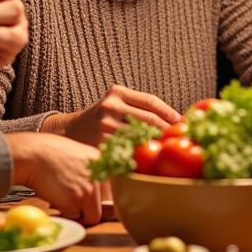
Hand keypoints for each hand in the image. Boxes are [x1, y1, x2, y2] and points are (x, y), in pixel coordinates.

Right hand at [5, 132, 101, 222]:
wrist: (34, 155)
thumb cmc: (52, 156)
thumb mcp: (81, 159)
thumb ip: (93, 175)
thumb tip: (102, 201)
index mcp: (104, 164)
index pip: (115, 191)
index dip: (103, 200)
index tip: (96, 203)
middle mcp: (101, 176)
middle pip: (105, 207)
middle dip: (90, 209)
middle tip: (73, 200)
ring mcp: (91, 189)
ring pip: (92, 216)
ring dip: (78, 212)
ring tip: (63, 196)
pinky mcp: (77, 200)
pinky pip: (75, 217)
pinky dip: (65, 212)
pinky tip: (55, 197)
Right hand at [42, 85, 180, 146]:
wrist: (67, 133)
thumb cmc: (99, 121)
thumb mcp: (115, 105)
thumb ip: (136, 109)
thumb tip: (175, 120)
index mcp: (117, 92)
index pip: (151, 101)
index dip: (170, 112)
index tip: (184, 122)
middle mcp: (111, 106)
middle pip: (150, 119)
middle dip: (168, 130)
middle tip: (184, 138)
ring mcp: (105, 125)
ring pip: (141, 136)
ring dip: (157, 143)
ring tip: (171, 149)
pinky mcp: (100, 143)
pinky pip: (127, 149)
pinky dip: (141, 153)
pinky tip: (150, 158)